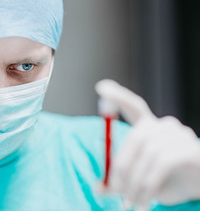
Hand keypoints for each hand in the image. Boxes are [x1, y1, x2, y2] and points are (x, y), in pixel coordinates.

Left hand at [95, 79, 199, 209]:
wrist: (199, 192)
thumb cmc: (167, 182)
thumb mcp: (138, 182)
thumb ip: (119, 182)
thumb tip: (97, 188)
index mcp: (150, 128)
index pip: (134, 106)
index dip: (118, 97)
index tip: (101, 87)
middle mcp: (165, 127)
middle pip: (136, 136)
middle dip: (121, 165)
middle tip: (115, 190)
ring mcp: (181, 136)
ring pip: (148, 152)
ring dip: (135, 180)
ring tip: (130, 201)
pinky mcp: (191, 150)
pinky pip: (163, 162)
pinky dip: (149, 183)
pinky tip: (146, 199)